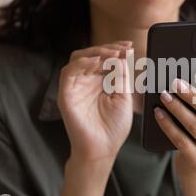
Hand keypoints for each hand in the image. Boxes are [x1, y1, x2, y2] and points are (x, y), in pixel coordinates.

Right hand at [58, 41, 133, 163]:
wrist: (102, 149)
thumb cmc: (113, 127)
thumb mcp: (124, 97)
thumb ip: (122, 76)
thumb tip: (124, 54)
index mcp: (100, 81)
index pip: (104, 58)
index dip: (116, 50)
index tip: (129, 46)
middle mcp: (86, 81)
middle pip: (92, 54)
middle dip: (108, 48)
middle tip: (124, 49)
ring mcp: (75, 86)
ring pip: (79, 58)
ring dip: (96, 53)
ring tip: (113, 54)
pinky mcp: (66, 94)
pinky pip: (68, 72)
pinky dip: (82, 64)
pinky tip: (97, 62)